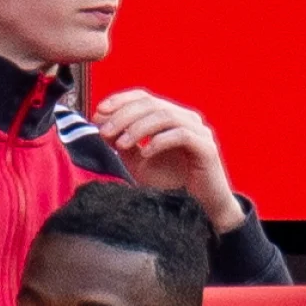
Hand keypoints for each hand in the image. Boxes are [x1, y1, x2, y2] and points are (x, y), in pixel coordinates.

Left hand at [94, 90, 245, 232]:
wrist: (198, 208)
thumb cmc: (171, 184)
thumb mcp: (138, 161)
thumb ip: (122, 142)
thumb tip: (101, 123)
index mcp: (172, 117)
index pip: (144, 97)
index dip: (120, 100)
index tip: (99, 112)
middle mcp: (187, 119)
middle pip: (152, 104)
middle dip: (124, 116)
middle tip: (105, 132)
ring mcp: (200, 132)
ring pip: (165, 116)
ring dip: (138, 128)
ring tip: (121, 145)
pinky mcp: (206, 148)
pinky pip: (182, 135)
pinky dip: (159, 141)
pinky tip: (145, 153)